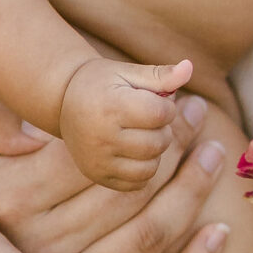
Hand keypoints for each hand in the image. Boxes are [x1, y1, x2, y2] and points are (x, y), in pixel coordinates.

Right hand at [0, 81, 229, 252]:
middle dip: (169, 149)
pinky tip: (220, 231)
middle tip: (195, 110)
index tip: (163, 97)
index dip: (130, 125)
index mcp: (12, 210)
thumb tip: (39, 124)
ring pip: (149, 238)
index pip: (88, 161)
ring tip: (213, 147)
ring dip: (189, 192)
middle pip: (125, 196)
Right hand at [59, 55, 191, 189]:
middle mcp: (101, 136)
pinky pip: (137, 183)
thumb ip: (161, 75)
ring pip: (151, 167)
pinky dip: (143, 169)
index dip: (167, 107)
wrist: (63, 101)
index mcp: (111, 106)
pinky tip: (133, 152)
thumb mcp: (129, 72)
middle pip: (158, 142)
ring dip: (155, 151)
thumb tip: (189, 68)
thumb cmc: (102, 83)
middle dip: (162, 129)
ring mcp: (98, 160)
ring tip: (141, 135)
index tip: (156, 100)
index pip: (160, 114)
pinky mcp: (97, 175)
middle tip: (148, 118)